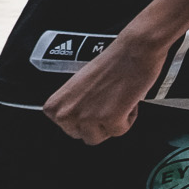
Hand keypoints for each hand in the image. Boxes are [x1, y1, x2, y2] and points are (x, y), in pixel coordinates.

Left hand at [44, 35, 168, 143]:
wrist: (134, 50)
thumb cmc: (111, 62)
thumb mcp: (78, 86)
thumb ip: (73, 106)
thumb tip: (79, 122)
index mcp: (55, 106)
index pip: (67, 128)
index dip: (85, 116)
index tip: (94, 103)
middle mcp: (67, 113)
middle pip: (82, 136)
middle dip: (98, 122)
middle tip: (107, 102)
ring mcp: (87, 118)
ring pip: (99, 137)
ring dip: (112, 122)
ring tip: (117, 101)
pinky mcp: (110, 119)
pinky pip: (120, 131)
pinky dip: (128, 118)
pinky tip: (127, 100)